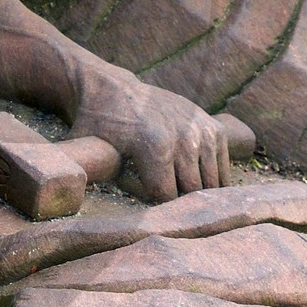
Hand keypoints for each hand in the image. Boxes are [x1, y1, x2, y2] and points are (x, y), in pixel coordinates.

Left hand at [70, 64, 231, 202]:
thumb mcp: (89, 154)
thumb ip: (92, 182)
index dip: (153, 208)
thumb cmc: (97, 126)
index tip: (142, 208)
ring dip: (197, 192)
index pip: (167, 198)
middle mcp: (184, 137)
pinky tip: (195, 181)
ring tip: (178, 195)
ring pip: (212, 181)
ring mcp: (201, 130)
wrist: (112, 88)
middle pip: (192, 191)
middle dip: (177, 203)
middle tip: (161, 205)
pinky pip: (223, 165)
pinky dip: (213, 177)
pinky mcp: (212, 126)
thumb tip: (83, 218)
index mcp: (156, 147)